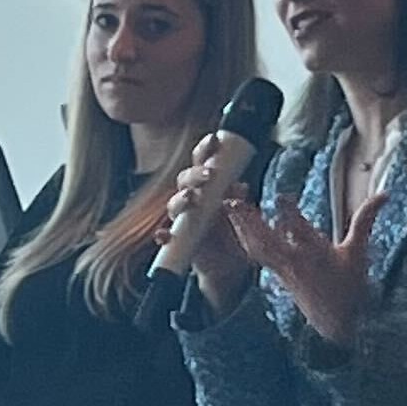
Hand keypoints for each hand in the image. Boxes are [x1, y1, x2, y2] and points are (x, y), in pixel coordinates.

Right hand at [164, 132, 255, 303]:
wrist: (228, 267)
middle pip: (185, 179)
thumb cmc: (234, 234)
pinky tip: (164, 235)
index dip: (206, 148)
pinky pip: (165, 236)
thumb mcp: (243, 216)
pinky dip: (163, 235)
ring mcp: (182, 218)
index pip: (203, 161)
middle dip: (194, 174)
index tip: (214, 139)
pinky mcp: (176, 240)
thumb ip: (238, 200)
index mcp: (208, 186)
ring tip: (190, 198)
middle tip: (208, 175)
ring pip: (173, 204)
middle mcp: (192, 198)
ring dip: (180, 199)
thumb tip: (239, 186)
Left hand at [226, 192, 381, 345]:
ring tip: (228, 207)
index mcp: (317, 256)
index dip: (292, 215)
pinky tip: (237, 225)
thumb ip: (365, 221)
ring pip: (257, 247)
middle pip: (267, 241)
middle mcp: (296, 262)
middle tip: (233, 203)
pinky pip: (256, 254)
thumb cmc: (348, 286)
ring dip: (241, 227)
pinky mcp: (276, 273)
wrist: (335, 323)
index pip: (303, 233)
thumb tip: (384, 194)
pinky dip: (245, 238)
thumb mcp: (358, 253)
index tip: (280, 196)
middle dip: (251, 223)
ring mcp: (282, 269)